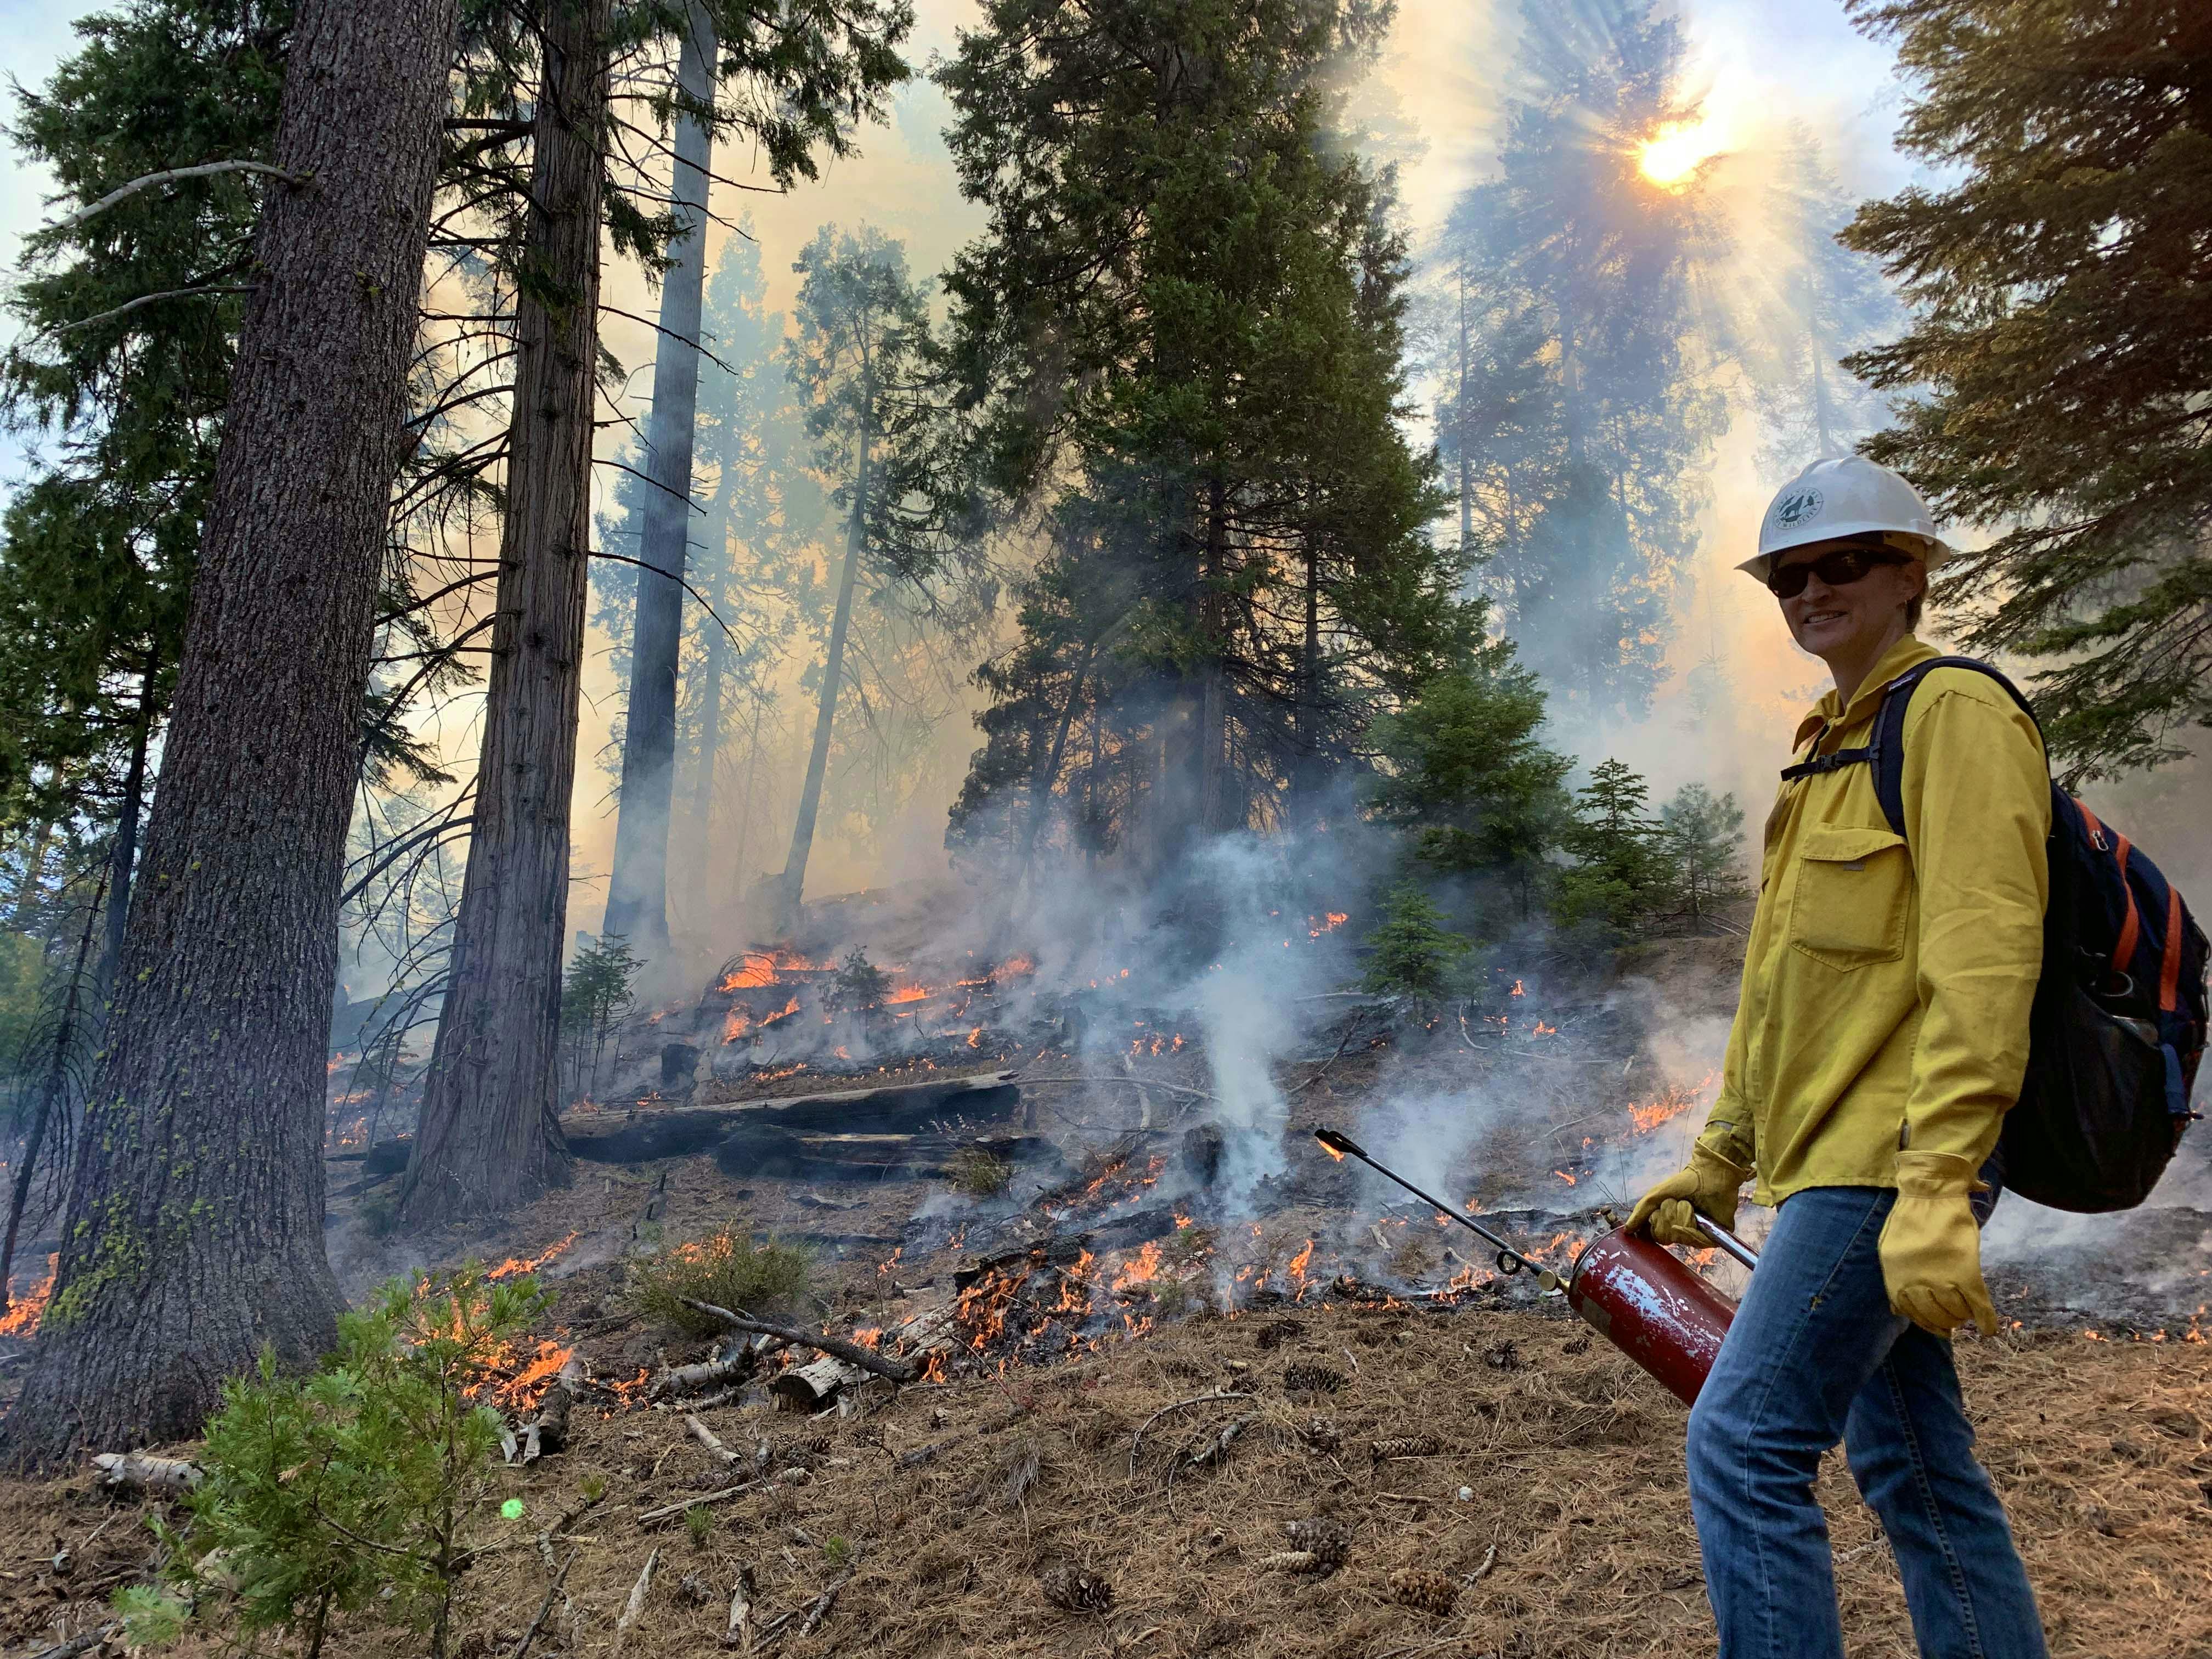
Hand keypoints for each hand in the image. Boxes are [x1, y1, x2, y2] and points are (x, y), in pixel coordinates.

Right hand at [1626, 1144, 1752, 1249]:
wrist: (1710, 1175)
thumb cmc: (1683, 1183)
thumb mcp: (1656, 1195)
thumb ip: (1640, 1212)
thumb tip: (1626, 1230)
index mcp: (1668, 1223)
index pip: (1654, 1235)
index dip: (1654, 1225)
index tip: (1656, 1212)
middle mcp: (1681, 1231)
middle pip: (1665, 1237)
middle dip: (1667, 1217)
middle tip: (1674, 1203)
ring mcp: (1696, 1235)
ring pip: (1680, 1237)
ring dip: (1681, 1216)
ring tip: (1689, 1205)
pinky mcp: (1712, 1238)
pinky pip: (1696, 1241)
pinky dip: (1692, 1225)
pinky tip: (1696, 1214)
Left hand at [1880, 1151, 1997, 1336]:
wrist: (1930, 1194)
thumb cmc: (1910, 1217)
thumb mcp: (1889, 1250)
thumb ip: (1895, 1279)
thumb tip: (1898, 1309)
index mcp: (1895, 1276)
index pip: (1908, 1312)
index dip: (1924, 1322)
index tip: (1934, 1326)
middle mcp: (1915, 1282)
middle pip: (1933, 1315)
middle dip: (1945, 1322)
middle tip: (1953, 1321)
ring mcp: (1941, 1278)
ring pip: (1955, 1312)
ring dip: (1962, 1317)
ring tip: (1965, 1315)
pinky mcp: (1965, 1271)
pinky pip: (1977, 1304)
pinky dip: (1985, 1319)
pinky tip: (1989, 1329)